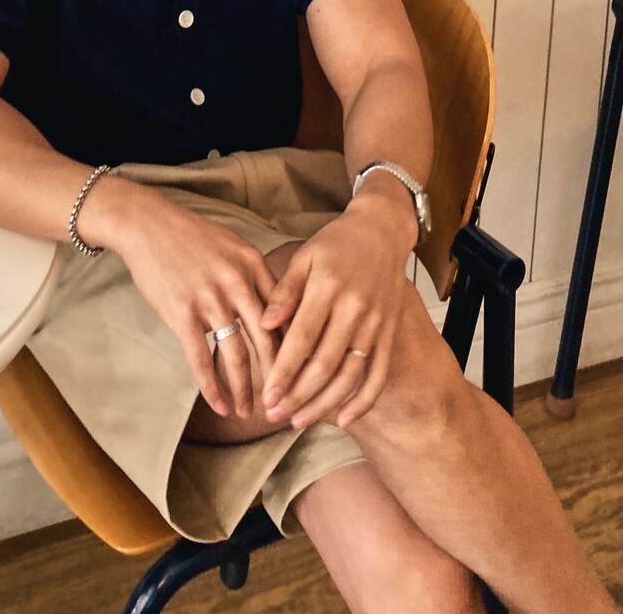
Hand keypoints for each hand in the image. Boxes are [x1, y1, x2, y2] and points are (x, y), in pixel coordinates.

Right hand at [113, 194, 280, 419]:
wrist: (147, 224)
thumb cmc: (191, 236)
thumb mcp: (233, 246)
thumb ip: (256, 276)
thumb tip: (277, 312)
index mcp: (254, 264)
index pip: (285, 314)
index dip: (298, 349)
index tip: (303, 375)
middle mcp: (237, 282)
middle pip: (268, 340)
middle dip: (279, 379)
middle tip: (286, 404)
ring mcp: (209, 299)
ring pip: (236, 355)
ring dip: (245, 390)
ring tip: (251, 413)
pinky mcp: (181, 313)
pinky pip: (201, 358)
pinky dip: (212, 387)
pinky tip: (221, 406)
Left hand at [259, 195, 412, 431]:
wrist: (381, 231)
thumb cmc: (335, 244)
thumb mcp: (304, 257)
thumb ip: (284, 292)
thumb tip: (264, 325)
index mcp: (328, 289)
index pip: (302, 339)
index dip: (283, 371)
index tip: (266, 395)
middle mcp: (354, 310)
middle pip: (325, 364)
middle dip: (298, 395)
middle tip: (274, 415)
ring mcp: (375, 324)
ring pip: (350, 375)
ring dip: (324, 403)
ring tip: (299, 421)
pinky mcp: (389, 333)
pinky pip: (379, 374)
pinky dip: (363, 401)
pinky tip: (344, 420)